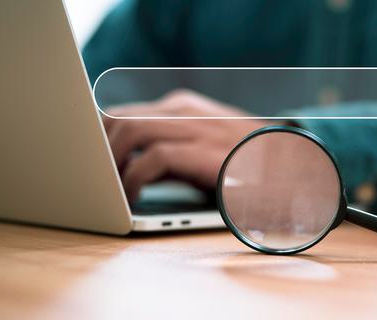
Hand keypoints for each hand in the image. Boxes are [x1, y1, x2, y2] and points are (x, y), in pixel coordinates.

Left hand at [102, 90, 271, 202]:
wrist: (285, 166)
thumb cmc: (239, 161)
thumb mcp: (199, 148)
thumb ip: (166, 150)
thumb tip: (127, 166)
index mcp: (181, 106)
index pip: (123, 111)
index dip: (99, 138)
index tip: (91, 163)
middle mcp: (184, 110)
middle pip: (118, 117)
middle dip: (99, 150)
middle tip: (96, 179)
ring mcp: (195, 127)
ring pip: (129, 130)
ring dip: (113, 163)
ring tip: (111, 190)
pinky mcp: (204, 150)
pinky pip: (153, 158)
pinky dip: (135, 178)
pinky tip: (134, 196)